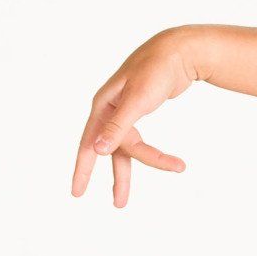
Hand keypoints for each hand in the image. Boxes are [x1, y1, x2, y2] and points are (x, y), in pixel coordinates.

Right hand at [71, 29, 199, 206]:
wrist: (179, 51)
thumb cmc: (156, 71)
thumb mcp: (137, 100)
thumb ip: (117, 127)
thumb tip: (97, 151)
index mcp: (104, 106)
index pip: (89, 143)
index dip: (83, 169)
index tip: (77, 193)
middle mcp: (110, 108)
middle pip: (111, 150)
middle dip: (118, 176)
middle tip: (119, 204)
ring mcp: (126, 109)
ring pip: (128, 146)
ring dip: (142, 164)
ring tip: (154, 182)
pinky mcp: (141, 109)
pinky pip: (139, 138)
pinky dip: (149, 151)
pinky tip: (160, 159)